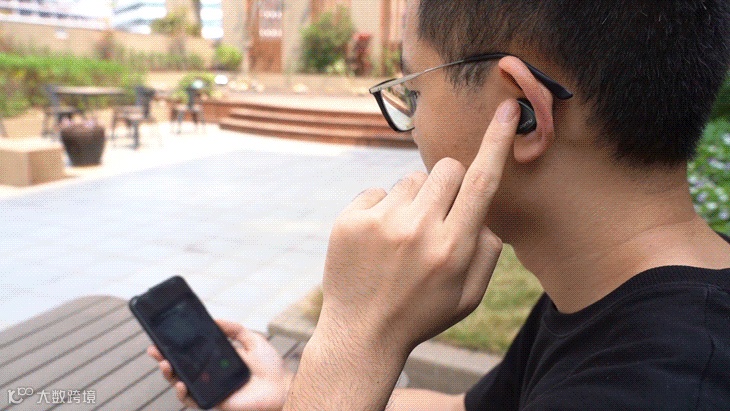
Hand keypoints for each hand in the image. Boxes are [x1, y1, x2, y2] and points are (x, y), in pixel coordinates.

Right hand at [148, 319, 292, 410]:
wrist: (281, 387)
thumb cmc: (270, 367)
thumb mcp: (253, 340)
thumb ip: (235, 329)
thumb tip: (215, 319)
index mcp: (217, 359)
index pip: (191, 352)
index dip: (175, 346)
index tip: (162, 336)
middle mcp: (210, 373)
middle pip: (180, 367)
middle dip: (163, 358)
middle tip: (154, 349)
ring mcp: (210, 388)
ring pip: (181, 383)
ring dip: (169, 375)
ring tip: (165, 364)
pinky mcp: (213, 401)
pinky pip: (192, 400)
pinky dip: (183, 394)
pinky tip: (180, 384)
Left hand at [318, 99, 520, 355]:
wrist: (361, 334)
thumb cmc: (421, 314)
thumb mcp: (468, 296)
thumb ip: (487, 252)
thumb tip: (485, 212)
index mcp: (453, 248)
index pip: (482, 182)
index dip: (497, 142)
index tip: (508, 109)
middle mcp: (418, 230)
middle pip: (447, 169)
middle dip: (449, 184)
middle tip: (438, 214)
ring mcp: (381, 223)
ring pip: (411, 180)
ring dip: (413, 201)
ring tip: (400, 238)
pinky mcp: (350, 221)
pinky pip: (377, 192)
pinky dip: (380, 210)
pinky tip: (375, 241)